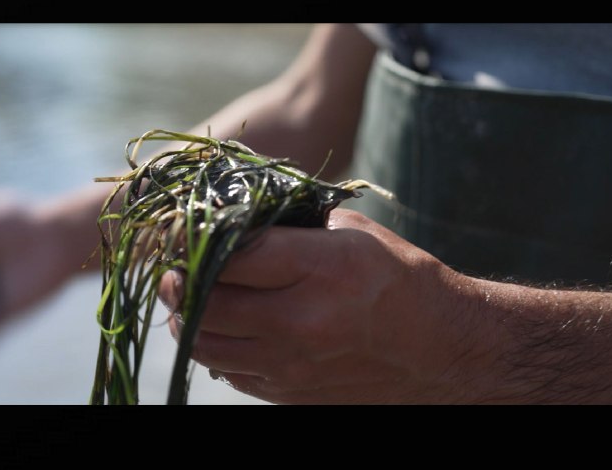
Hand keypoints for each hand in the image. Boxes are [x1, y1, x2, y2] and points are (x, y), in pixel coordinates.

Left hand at [159, 208, 469, 403]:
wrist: (439, 348)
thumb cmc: (397, 278)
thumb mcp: (352, 233)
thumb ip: (291, 226)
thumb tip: (234, 219)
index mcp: (321, 268)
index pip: (233, 252)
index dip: (196, 238)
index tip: (181, 230)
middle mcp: (302, 320)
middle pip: (207, 303)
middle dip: (179, 282)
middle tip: (173, 267)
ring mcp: (292, 363)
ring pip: (206, 343)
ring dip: (187, 318)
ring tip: (188, 297)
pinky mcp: (289, 392)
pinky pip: (228, 371)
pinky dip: (214, 347)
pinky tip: (222, 327)